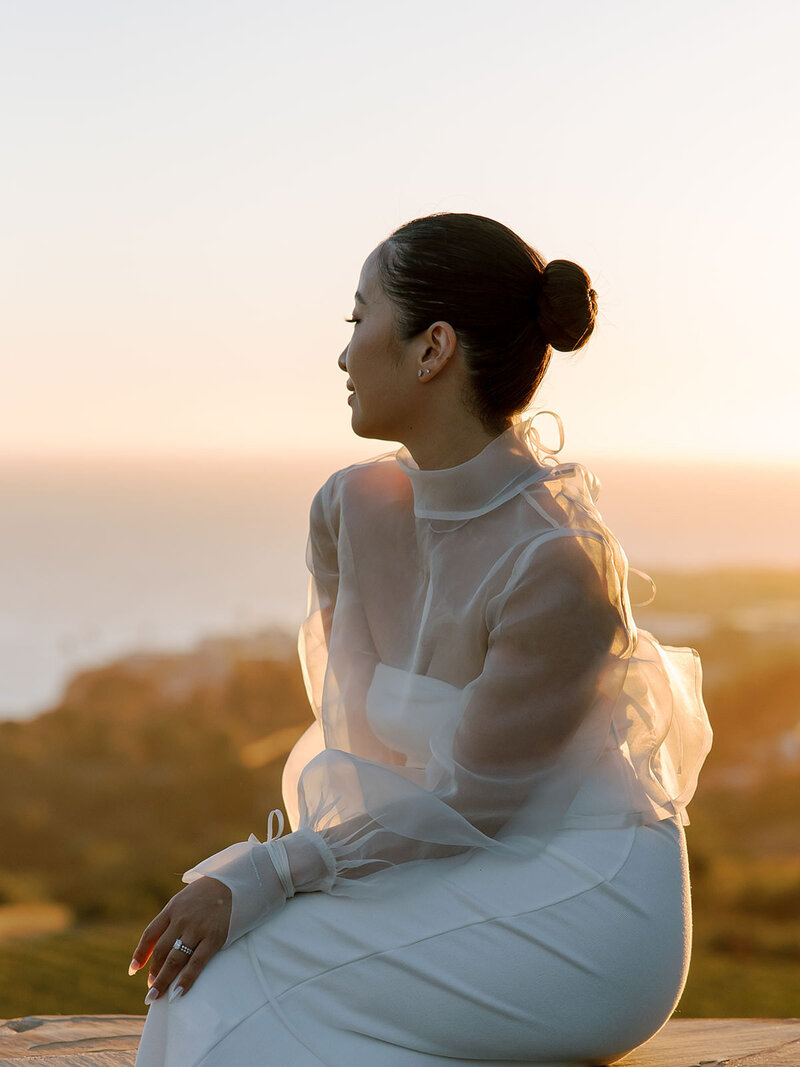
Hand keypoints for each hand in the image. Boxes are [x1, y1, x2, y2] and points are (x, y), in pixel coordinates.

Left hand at [129, 876, 231, 1002]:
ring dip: (162, 980)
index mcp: (172, 909)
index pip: (150, 934)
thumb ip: (172, 918)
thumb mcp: (184, 899)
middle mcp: (181, 920)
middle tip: (150, 989)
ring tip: (155, 996)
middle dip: (153, 972)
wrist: (234, 884)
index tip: (133, 970)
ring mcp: (197, 929)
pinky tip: (177, 993)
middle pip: (161, 951)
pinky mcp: (213, 938)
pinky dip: (186, 980)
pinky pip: (196, 963)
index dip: (140, 954)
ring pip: (174, 960)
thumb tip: (158, 943)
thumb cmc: (207, 893)